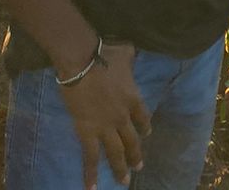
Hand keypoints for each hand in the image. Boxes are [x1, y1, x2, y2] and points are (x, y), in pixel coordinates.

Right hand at [59, 42, 149, 189]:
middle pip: (132, 141)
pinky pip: (90, 157)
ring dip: (120, 168)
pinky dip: (91, 174)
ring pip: (116, 153)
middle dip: (135, 155)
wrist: (82, 60)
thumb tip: (132, 52)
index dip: (145, 127)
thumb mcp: (125, 52)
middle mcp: (123, 117)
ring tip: (124, 181)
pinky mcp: (87, 132)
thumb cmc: (104, 54)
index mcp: (133, 98)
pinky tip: (92, 187)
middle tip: (138, 167)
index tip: (146, 134)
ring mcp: (106, 128)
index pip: (143, 118)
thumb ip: (130, 57)